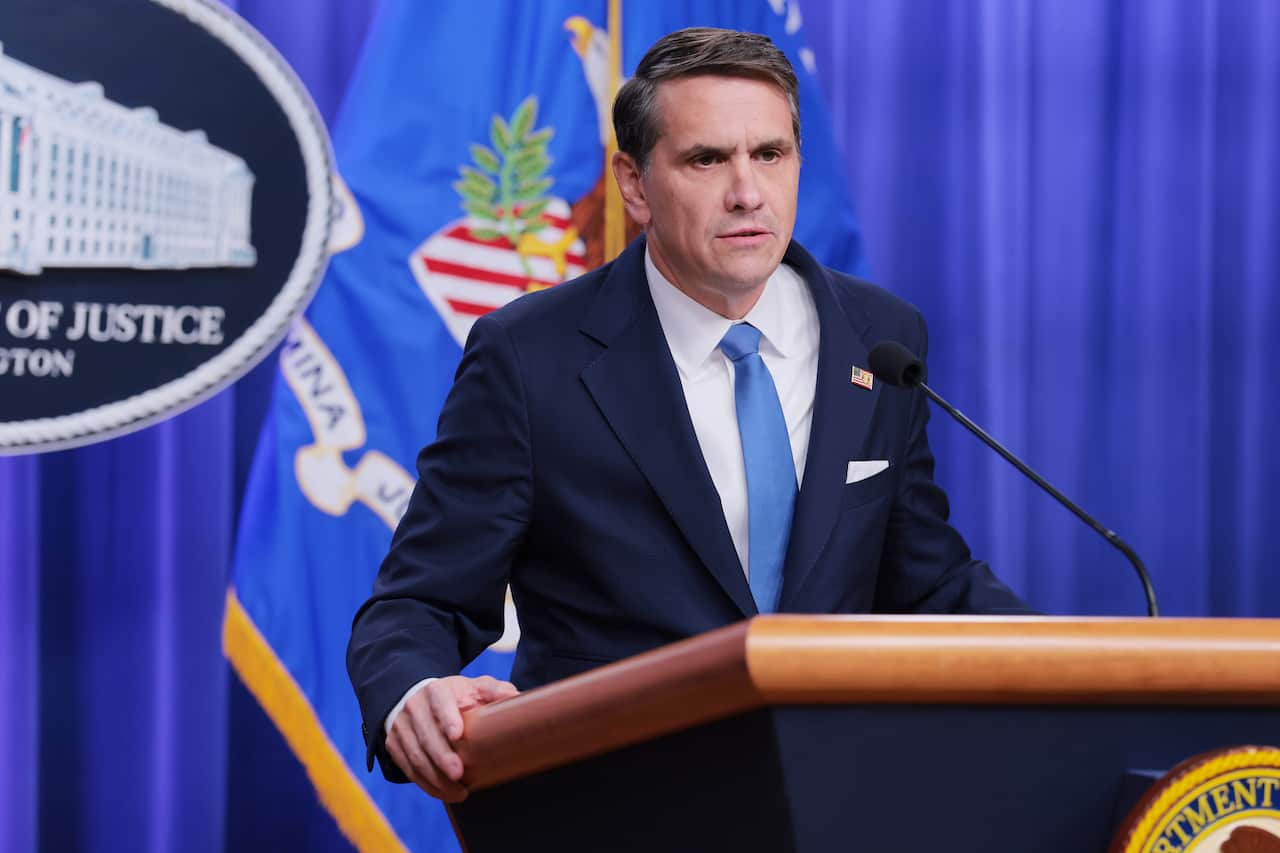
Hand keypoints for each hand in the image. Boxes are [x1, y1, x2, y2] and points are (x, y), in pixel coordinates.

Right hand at [385, 675, 518, 801]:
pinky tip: (444, 793)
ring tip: (458, 792)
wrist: (417, 699)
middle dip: (442, 758)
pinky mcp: (394, 745)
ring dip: (436, 778)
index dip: (448, 718)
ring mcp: (401, 727)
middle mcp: (414, 707)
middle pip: (427, 736)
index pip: (440, 702)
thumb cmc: (454, 697)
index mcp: (436, 690)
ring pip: (416, 756)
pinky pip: (409, 769)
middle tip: (460, 775)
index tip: (458, 735)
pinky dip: (426, 784)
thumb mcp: (473, 687)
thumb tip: (515, 696)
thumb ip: (493, 690)